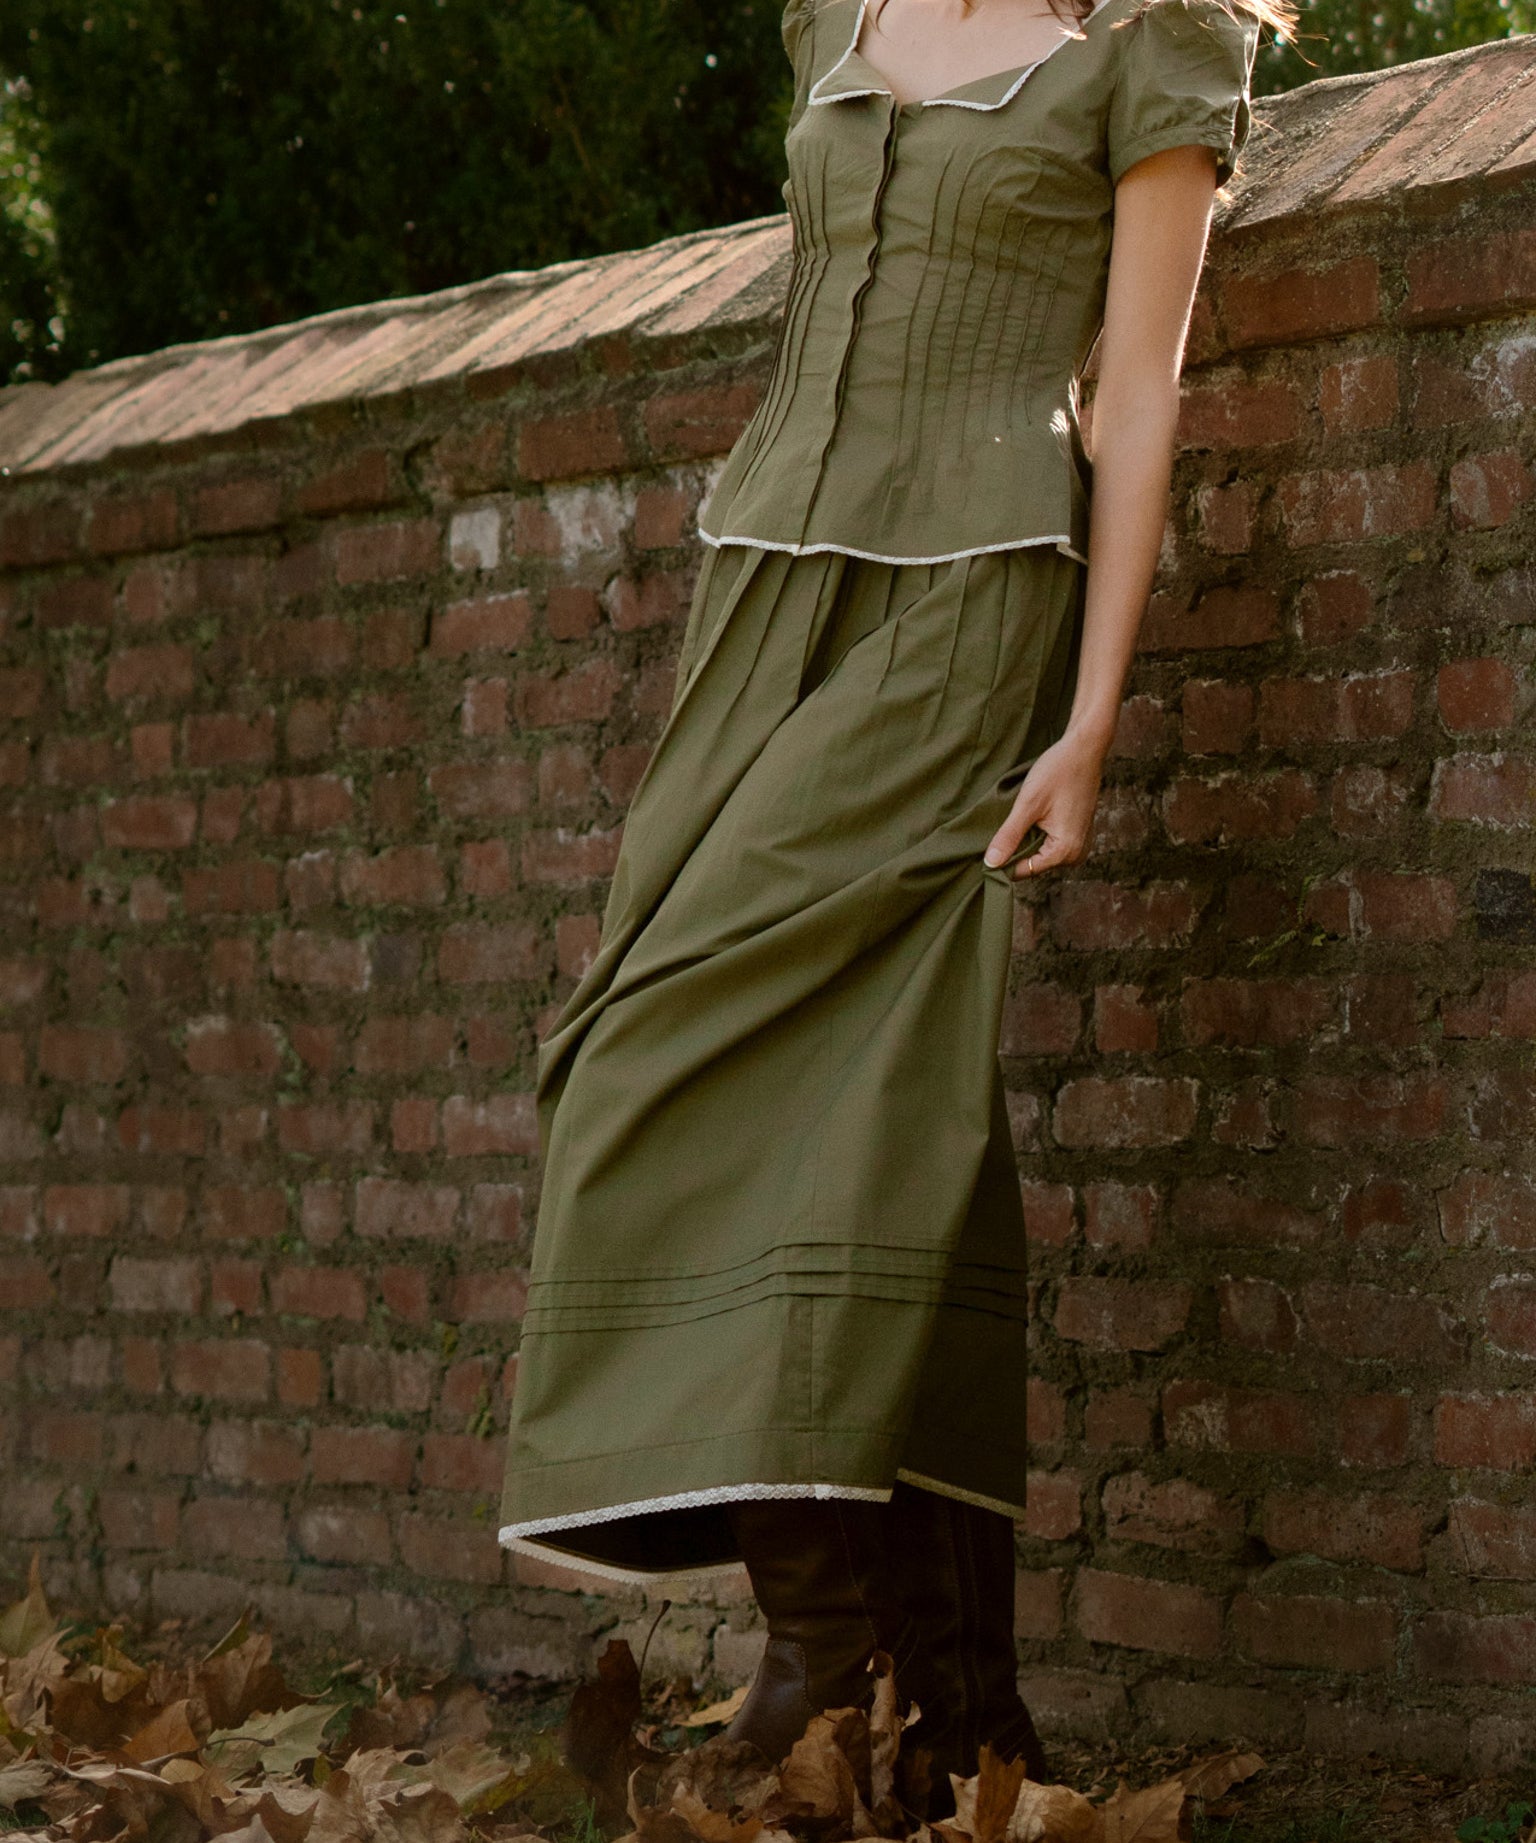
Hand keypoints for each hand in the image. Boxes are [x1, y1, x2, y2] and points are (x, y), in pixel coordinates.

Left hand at [983, 729, 1105, 878]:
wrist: (1084, 750)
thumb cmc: (1058, 772)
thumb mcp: (1028, 804)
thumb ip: (1009, 836)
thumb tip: (991, 863)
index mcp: (1065, 851)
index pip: (1024, 871)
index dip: (1002, 862)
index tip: (986, 848)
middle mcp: (1075, 855)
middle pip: (1033, 864)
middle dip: (1016, 849)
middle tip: (1005, 825)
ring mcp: (1079, 845)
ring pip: (1040, 854)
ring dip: (1026, 840)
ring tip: (1021, 817)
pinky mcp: (1077, 835)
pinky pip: (1050, 844)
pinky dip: (1038, 834)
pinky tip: (1034, 816)